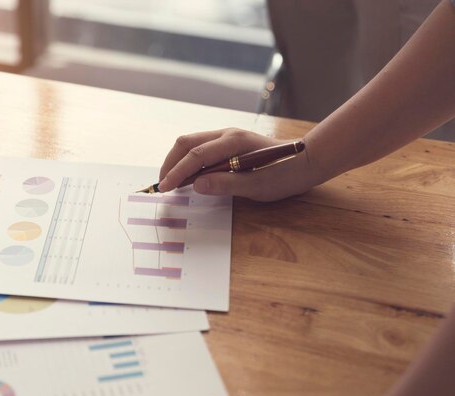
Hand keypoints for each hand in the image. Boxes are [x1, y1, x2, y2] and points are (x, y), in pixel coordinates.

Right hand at [158, 128, 323, 201]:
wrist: (305, 161)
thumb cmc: (285, 174)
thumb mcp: (258, 186)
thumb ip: (227, 184)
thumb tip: (196, 185)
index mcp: (234, 142)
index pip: (196, 156)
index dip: (177, 172)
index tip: (164, 188)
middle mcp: (227, 134)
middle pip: (186, 143)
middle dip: (170, 164)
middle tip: (163, 186)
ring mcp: (227, 136)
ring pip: (191, 143)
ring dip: (177, 161)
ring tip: (171, 182)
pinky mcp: (228, 142)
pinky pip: (200, 148)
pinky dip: (187, 161)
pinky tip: (187, 176)